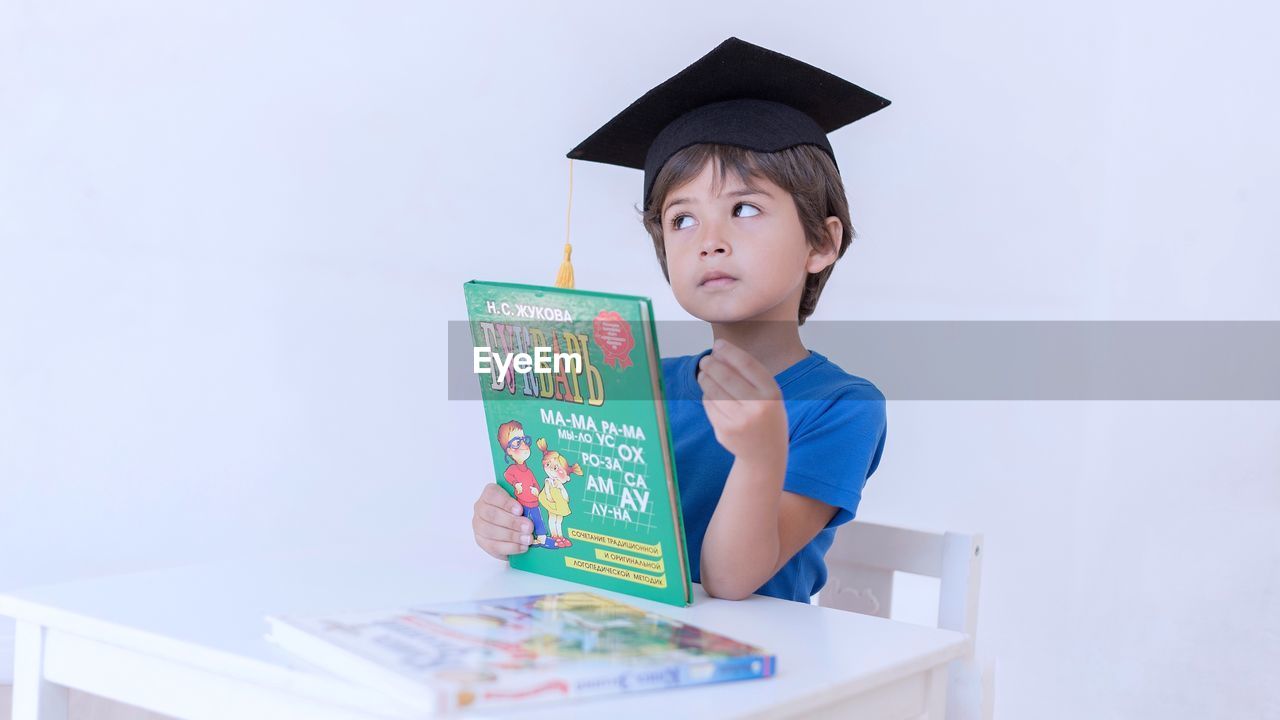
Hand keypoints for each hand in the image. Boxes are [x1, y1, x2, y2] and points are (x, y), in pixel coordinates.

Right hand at [472, 483, 532, 559]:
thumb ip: (526, 499)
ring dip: (512, 536)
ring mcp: (479, 525)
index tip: (520, 510)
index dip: (506, 503)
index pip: (492, 494)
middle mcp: (481, 507)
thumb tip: (541, 501)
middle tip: (529, 527)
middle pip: (491, 514)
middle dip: (512, 522)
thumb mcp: (522, 501)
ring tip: (528, 539)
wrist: (513, 527)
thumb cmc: (518, 510)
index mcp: (489, 493)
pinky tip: (522, 547)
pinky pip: (493, 546)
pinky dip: (510, 547)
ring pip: (491, 531)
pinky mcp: (482, 541)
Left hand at [696, 339, 787, 460]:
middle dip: (711, 364)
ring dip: (705, 378)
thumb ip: (749, 374)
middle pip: (726, 376)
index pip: (747, 364)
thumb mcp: (768, 394)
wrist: (765, 455)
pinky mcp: (724, 431)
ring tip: (704, 373)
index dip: (729, 351)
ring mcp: (739, 421)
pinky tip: (710, 393)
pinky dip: (707, 396)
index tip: (718, 344)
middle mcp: (757, 407)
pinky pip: (709, 405)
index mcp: (772, 394)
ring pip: (713, 391)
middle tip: (705, 360)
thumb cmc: (766, 416)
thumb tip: (719, 350)